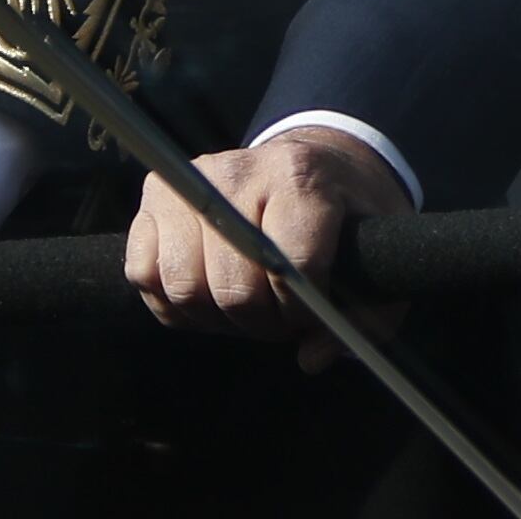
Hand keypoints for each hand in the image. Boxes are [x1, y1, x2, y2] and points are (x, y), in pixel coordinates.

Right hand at [126, 125, 413, 372]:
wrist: (315, 162)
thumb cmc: (345, 215)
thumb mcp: (377, 255)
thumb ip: (365, 316)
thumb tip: (312, 358)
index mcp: (301, 177)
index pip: (291, 265)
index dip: (302, 310)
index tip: (312, 314)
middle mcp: (238, 171)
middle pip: (234, 287)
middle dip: (261, 322)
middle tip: (279, 317)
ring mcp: (188, 180)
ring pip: (184, 286)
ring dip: (215, 317)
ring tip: (245, 303)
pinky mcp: (153, 197)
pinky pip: (143, 274)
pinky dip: (174, 302)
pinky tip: (208, 294)